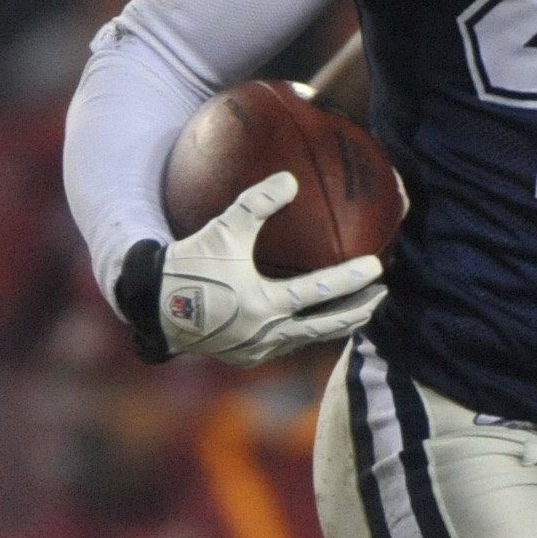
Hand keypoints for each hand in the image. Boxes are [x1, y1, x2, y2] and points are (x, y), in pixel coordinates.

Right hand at [150, 171, 386, 363]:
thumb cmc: (188, 265)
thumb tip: (290, 180)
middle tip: (383, 293)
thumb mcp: (222, 229)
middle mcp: (267, 334)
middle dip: (359, 310)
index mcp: (265, 305)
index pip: (319, 293)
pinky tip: (314, 321)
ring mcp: (258, 350)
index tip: (377, 267)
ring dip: (337, 324)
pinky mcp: (246, 357)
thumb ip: (256, 202)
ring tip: (359, 309)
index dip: (350, 280)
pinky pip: (287, 344)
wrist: (152, 307)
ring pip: (309, 339)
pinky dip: (307, 333)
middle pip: (327, 326)